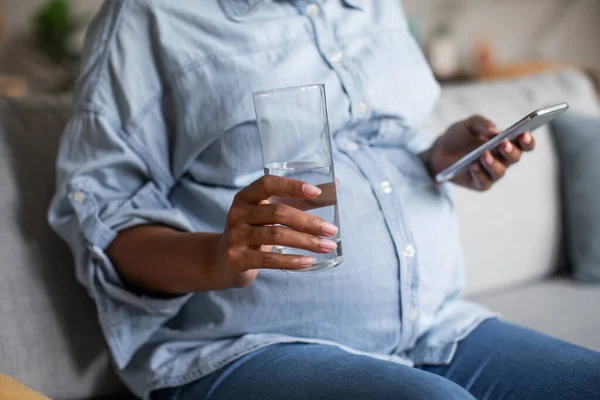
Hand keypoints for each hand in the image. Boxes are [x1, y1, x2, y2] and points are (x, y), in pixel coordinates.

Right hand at [214, 176, 338, 287]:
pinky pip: (268, 259)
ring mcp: (235, 236)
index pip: (268, 184)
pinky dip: (292, 260)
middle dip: (308, 221)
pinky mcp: (236, 258)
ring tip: (327, 246)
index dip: (292, 186)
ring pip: (276, 236)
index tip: (316, 192)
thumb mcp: (270, 214)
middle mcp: (237, 213)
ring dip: (306, 241)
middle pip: (277, 212)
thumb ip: (299, 201)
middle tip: (331, 230)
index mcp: (246, 196)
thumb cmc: (255, 231)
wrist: (223, 261)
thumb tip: (334, 185)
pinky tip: (309, 262)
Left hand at [425, 115, 535, 190]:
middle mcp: (502, 159)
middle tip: (503, 143)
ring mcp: (491, 173)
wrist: (438, 151)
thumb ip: (482, 123)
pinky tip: (473, 165)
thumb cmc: (458, 137)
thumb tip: (495, 131)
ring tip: (484, 154)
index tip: (524, 132)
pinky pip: (483, 182)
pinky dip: (479, 174)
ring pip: (500, 171)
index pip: (524, 144)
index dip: (527, 140)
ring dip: (493, 163)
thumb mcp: (468, 124)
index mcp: (505, 143)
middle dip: (510, 150)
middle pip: (515, 157)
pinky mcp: (479, 184)